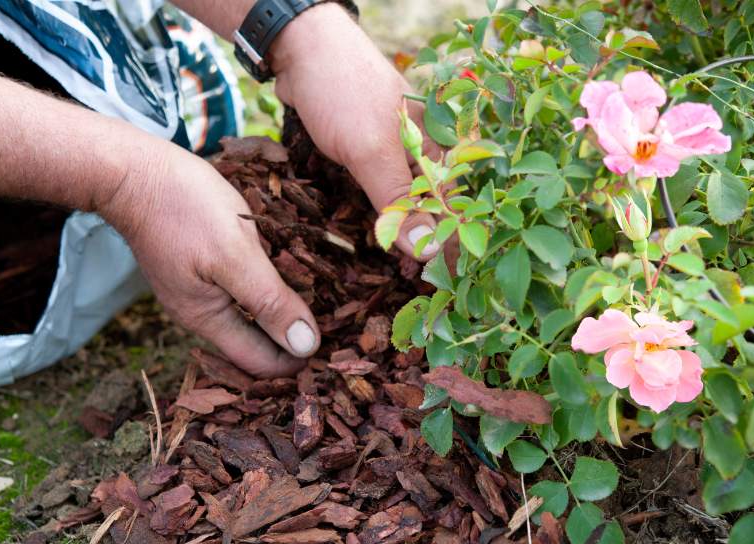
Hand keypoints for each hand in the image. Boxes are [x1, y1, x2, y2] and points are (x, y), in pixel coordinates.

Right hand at [100, 142, 319, 377]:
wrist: (132, 169)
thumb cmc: (184, 208)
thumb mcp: (236, 254)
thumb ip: (269, 302)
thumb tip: (306, 347)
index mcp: (208, 319)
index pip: (261, 363)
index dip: (297, 361)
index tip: (333, 346)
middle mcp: (201, 312)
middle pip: (255, 342)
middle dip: (292, 338)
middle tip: (337, 322)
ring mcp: (197, 288)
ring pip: (249, 314)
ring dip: (281, 311)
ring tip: (322, 297)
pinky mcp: (199, 264)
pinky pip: (239, 288)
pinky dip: (266, 287)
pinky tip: (288, 270)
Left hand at [270, 4, 441, 258]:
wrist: (299, 49)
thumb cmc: (343, 92)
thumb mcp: (372, 151)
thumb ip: (400, 201)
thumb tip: (428, 250)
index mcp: (436, 147)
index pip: (454, 206)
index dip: (451, 244)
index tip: (447, 283)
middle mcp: (421, 150)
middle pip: (432, 207)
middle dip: (427, 244)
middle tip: (420, 284)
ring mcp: (393, 150)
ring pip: (404, 201)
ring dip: (402, 232)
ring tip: (401, 271)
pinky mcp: (366, 152)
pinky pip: (379, 190)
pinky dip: (379, 214)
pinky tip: (376, 236)